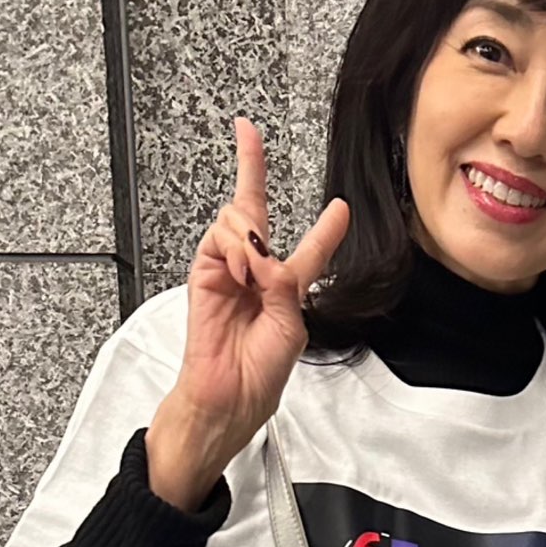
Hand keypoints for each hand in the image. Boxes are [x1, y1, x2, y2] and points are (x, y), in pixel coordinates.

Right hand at [147, 118, 349, 508]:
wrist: (229, 396)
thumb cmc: (262, 372)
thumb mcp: (292, 328)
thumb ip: (286, 286)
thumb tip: (266, 256)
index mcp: (289, 287)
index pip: (312, 247)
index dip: (327, 224)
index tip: (341, 204)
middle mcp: (259, 273)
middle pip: (256, 208)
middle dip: (253, 169)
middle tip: (249, 150)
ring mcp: (229, 270)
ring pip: (236, 219)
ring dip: (249, 238)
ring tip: (253, 274)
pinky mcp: (204, 274)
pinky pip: (217, 239)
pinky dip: (233, 247)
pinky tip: (241, 270)